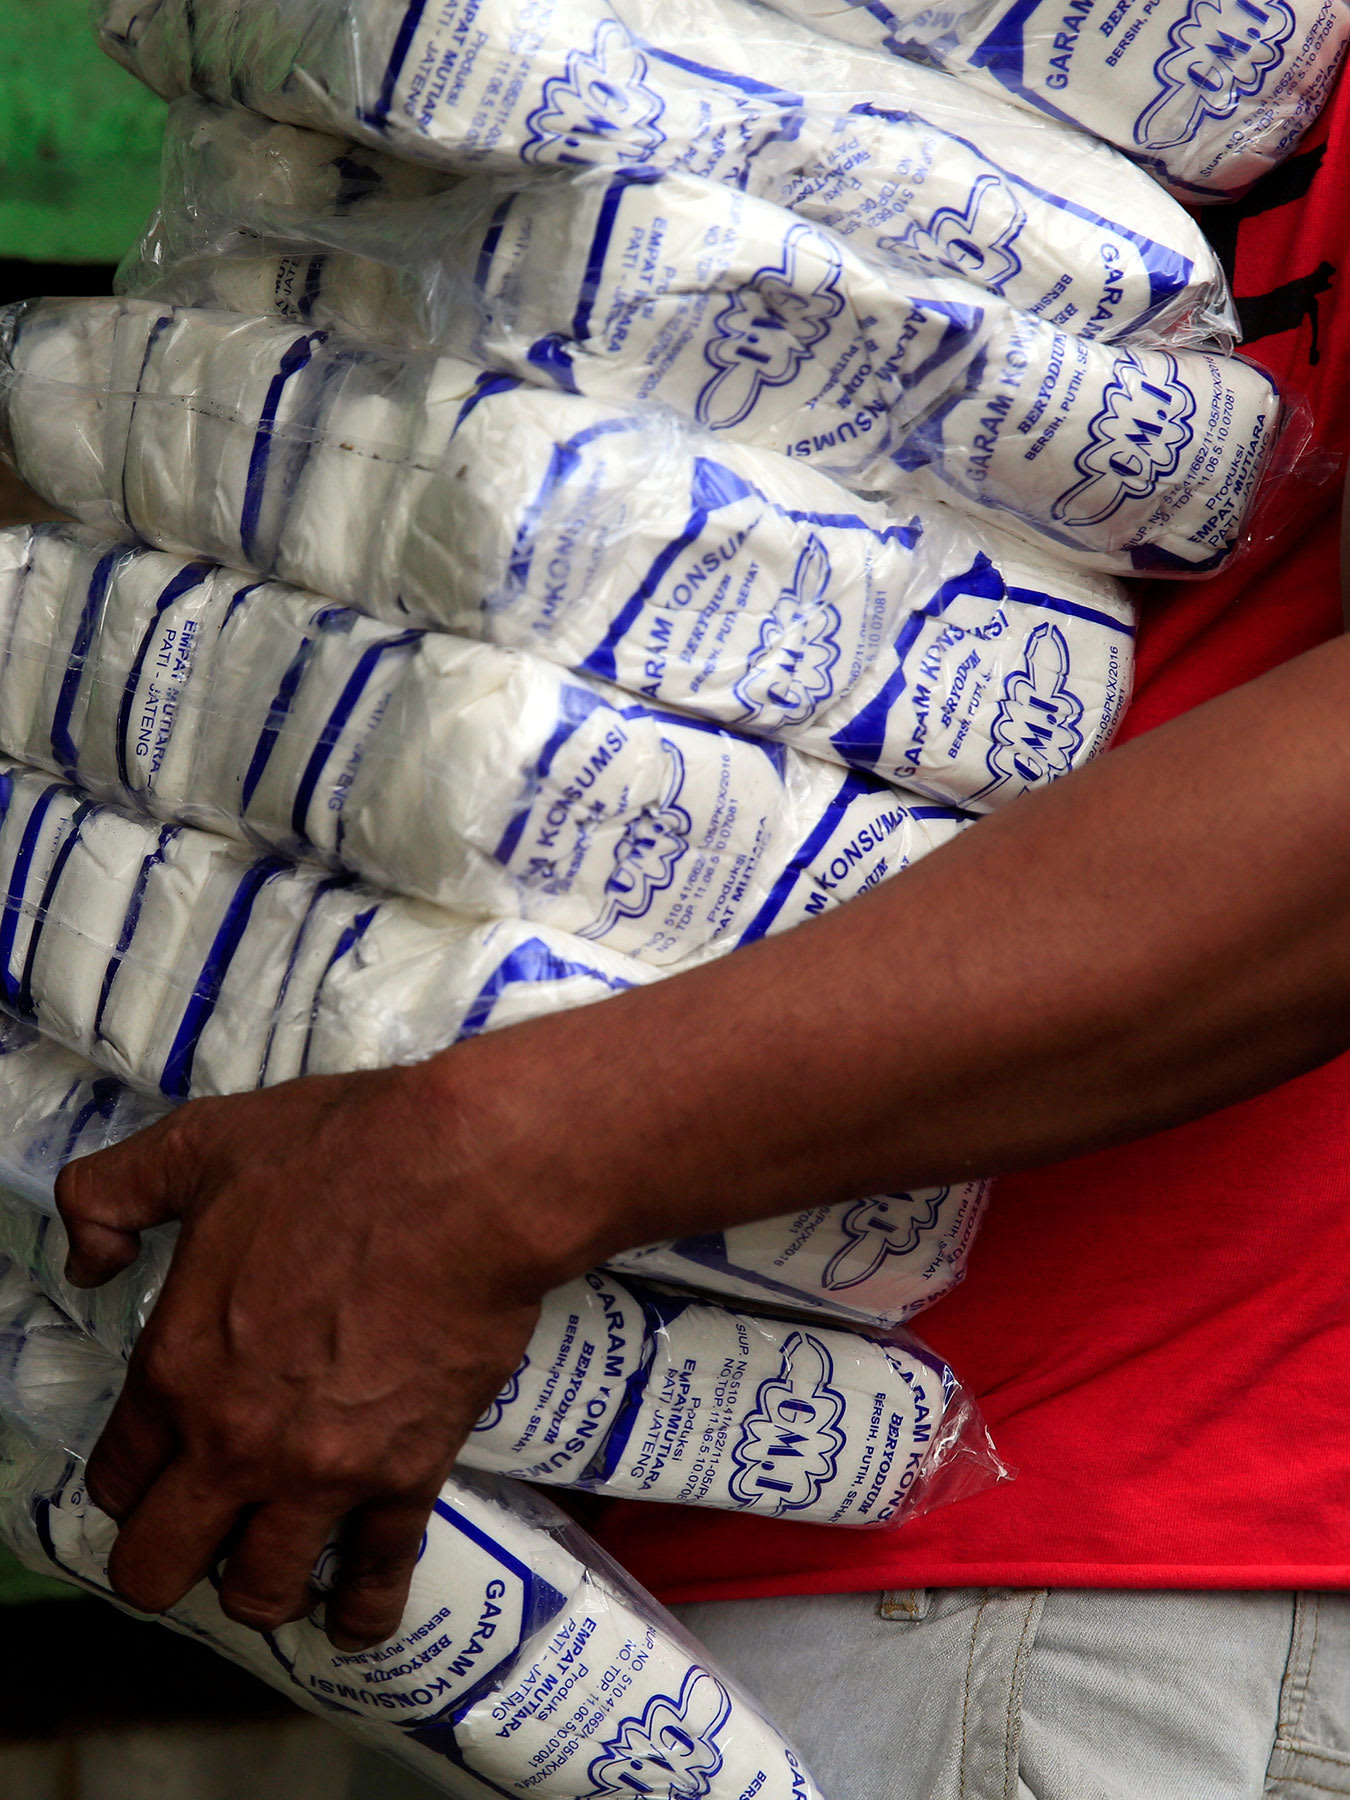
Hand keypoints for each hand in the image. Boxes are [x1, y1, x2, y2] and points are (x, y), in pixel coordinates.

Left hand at [55, 1057, 560, 1649]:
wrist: (467, 1178)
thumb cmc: (341, 1155)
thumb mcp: (201, 1145)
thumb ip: (115, 1195)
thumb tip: (88, 1254)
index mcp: (176, 1368)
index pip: (117, 1478)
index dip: (127, 1483)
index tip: (149, 1476)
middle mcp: (235, 1442)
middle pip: (161, 1566)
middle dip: (165, 1561)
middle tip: (193, 1535)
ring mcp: (322, 1471)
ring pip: (259, 1591)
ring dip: (257, 1586)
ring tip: (270, 1567)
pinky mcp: (406, 1476)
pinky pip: (374, 1579)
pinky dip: (359, 1611)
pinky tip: (352, 1618)